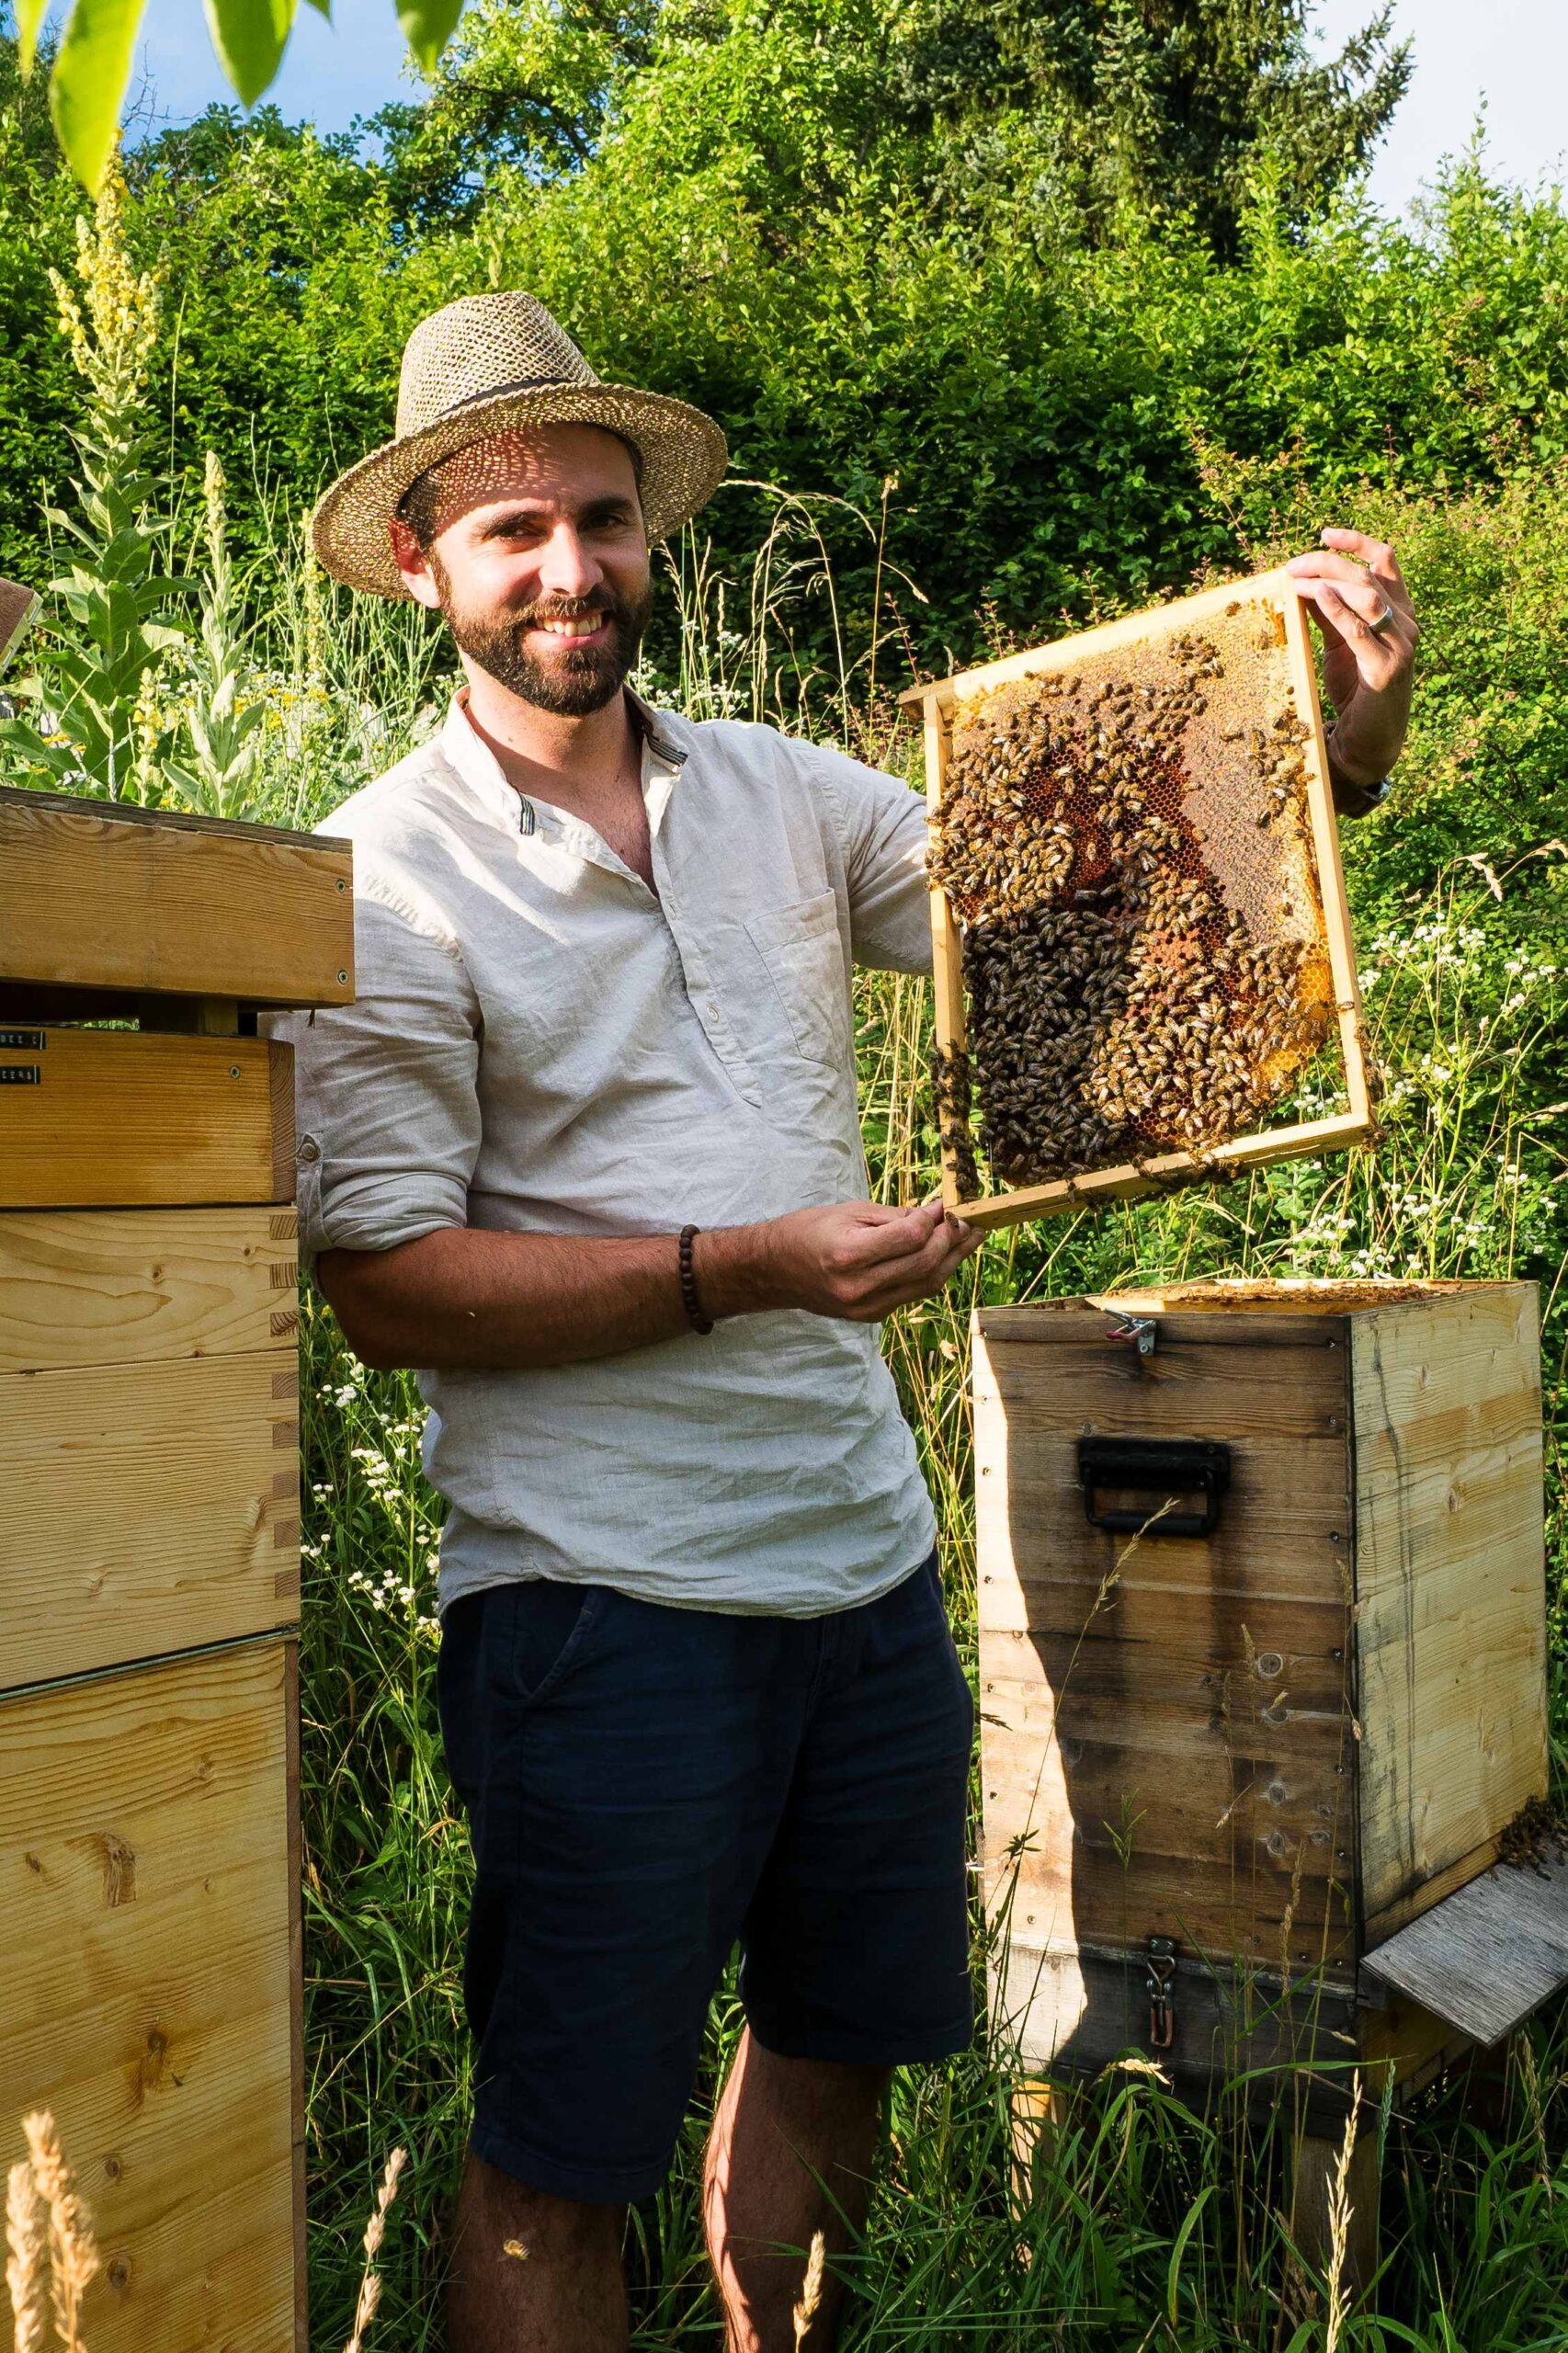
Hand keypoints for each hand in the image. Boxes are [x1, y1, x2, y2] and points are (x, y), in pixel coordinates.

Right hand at [700, 1198, 979, 1323]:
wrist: (773, 1271)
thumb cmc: (807, 1232)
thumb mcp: (849, 1212)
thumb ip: (894, 1216)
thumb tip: (935, 1214)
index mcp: (849, 1255)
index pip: (910, 1238)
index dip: (933, 1220)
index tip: (941, 1206)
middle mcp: (859, 1287)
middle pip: (924, 1264)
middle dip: (950, 1240)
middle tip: (965, 1221)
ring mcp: (866, 1307)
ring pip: (926, 1284)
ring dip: (952, 1260)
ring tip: (968, 1238)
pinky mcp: (870, 1316)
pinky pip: (913, 1294)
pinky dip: (932, 1273)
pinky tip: (943, 1256)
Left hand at [1284, 528, 1417, 787]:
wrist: (1371, 738)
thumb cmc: (1357, 689)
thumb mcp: (1341, 643)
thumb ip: (1329, 613)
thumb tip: (1304, 583)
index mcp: (1400, 611)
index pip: (1386, 561)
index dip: (1357, 542)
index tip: (1325, 534)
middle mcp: (1406, 623)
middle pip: (1369, 575)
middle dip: (1328, 563)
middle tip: (1293, 565)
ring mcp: (1401, 646)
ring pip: (1368, 597)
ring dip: (1329, 582)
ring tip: (1296, 579)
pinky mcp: (1386, 670)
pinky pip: (1360, 631)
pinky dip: (1337, 610)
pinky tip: (1315, 597)